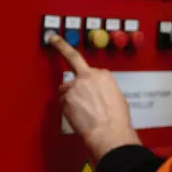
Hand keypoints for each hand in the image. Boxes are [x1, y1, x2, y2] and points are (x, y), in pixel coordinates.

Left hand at [47, 34, 140, 160]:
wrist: (109, 132)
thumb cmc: (116, 121)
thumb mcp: (117, 98)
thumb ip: (103, 89)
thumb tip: (97, 93)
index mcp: (104, 75)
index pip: (89, 68)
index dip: (84, 74)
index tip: (74, 57)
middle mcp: (90, 76)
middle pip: (73, 67)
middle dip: (62, 48)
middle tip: (54, 39)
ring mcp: (76, 85)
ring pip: (66, 88)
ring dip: (69, 97)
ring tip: (80, 112)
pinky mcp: (67, 96)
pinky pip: (62, 101)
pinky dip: (66, 108)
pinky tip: (76, 116)